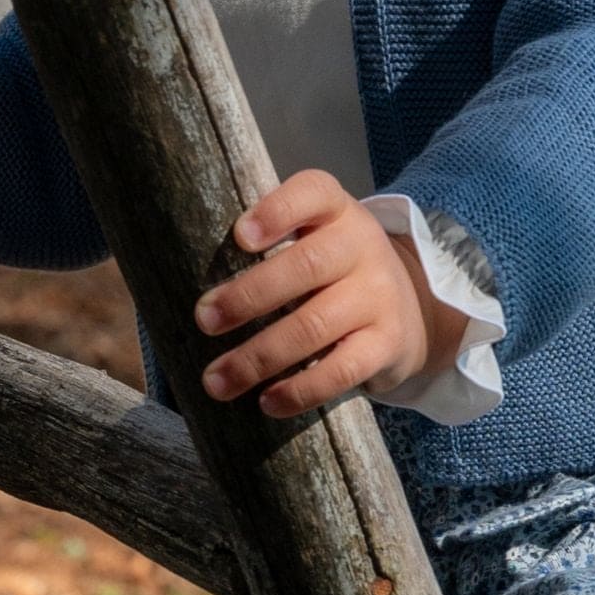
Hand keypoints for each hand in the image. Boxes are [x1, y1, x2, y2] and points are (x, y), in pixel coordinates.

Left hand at [193, 170, 470, 416]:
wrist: (412, 310)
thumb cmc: (333, 272)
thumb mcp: (316, 238)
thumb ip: (270, 243)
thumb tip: (182, 277)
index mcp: (337, 212)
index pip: (314, 193)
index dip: (278, 211)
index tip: (240, 236)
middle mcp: (363, 247)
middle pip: (307, 266)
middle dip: (248, 296)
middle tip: (203, 320)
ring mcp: (379, 297)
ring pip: (314, 326)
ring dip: (258, 357)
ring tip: (216, 381)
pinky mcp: (387, 344)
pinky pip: (342, 370)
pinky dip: (300, 390)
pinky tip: (268, 402)